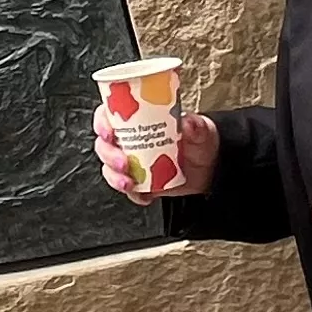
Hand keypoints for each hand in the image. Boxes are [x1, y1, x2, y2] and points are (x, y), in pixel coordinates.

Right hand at [91, 105, 217, 200]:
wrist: (209, 169)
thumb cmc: (200, 141)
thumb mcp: (202, 130)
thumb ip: (197, 126)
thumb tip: (189, 123)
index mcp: (139, 119)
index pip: (109, 115)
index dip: (102, 123)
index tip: (108, 132)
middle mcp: (131, 140)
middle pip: (104, 145)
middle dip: (108, 155)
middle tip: (123, 162)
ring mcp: (133, 162)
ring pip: (110, 168)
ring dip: (114, 177)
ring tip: (129, 183)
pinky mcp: (139, 182)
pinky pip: (127, 190)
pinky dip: (133, 194)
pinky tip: (144, 195)